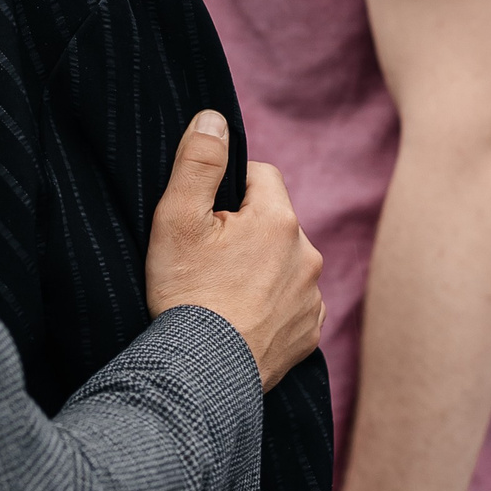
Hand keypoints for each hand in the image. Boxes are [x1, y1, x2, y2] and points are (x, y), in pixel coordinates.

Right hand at [144, 112, 323, 388]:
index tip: (203, 217)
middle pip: (274, 222)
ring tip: (221, 293)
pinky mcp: (310, 335)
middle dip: (245, 231)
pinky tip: (239, 319)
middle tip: (206, 258)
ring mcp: (313, 299)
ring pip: (285, 264)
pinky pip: (293, 305)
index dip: (228, 190)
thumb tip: (214, 118)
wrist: (202, 372)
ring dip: (261, 269)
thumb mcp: (177, 218)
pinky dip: (271, 306)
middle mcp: (308, 256)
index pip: (261, 175)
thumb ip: (199, 162)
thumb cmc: (185, 293)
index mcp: (279, 220)